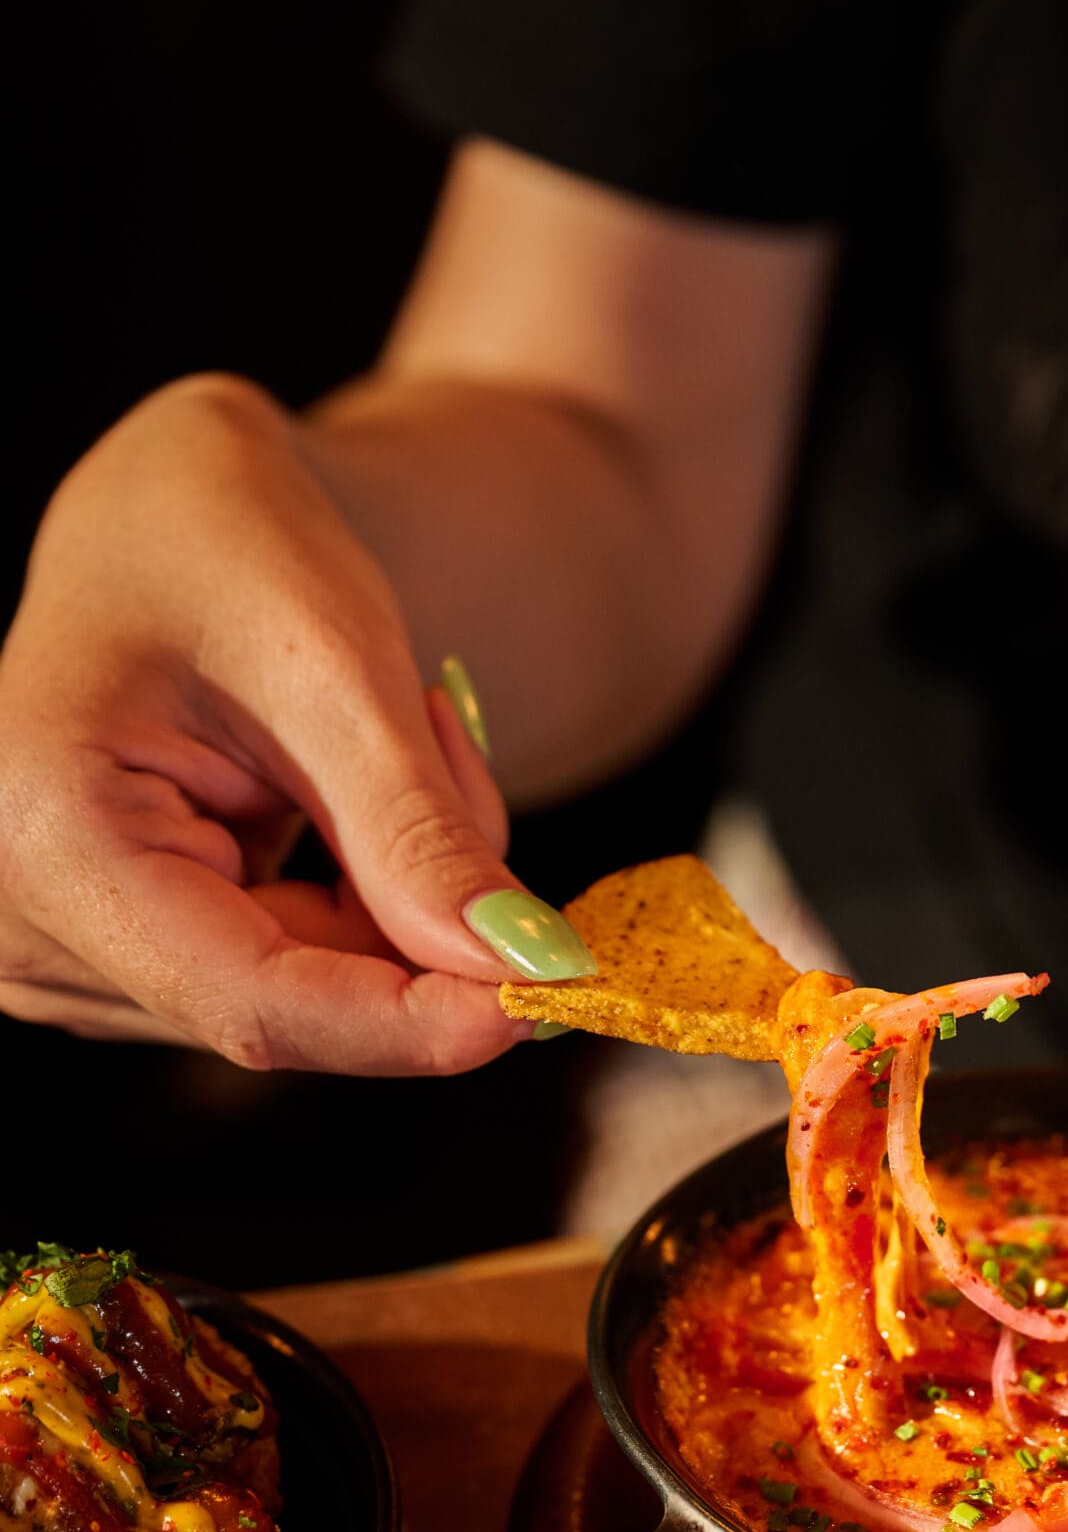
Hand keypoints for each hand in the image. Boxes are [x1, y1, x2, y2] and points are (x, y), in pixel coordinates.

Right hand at [0, 375, 585, 1074]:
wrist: (172, 510)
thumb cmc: (225, 539)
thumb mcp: (335, 664)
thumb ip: (418, 835)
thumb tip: (523, 973)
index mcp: (46, 839)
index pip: (255, 1003)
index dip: (413, 1021)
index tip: (550, 996)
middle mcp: (26, 924)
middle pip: (292, 1003)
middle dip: (416, 915)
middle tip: (451, 742)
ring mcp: (70, 954)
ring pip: (313, 996)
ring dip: (397, 899)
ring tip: (388, 733)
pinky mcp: (129, 957)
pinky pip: (298, 974)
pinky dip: (366, 902)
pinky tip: (351, 790)